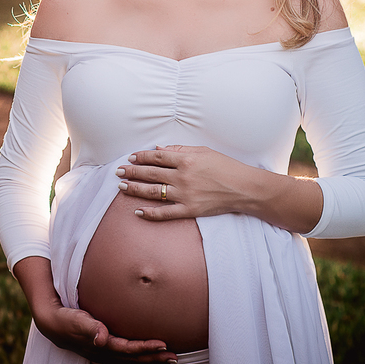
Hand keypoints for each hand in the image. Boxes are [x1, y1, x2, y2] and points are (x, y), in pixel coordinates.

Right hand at [32, 301, 175, 363]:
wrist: (51, 324)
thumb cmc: (65, 318)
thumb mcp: (75, 319)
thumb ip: (89, 327)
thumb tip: (102, 337)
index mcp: (100, 345)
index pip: (127, 349)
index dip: (145, 348)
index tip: (163, 344)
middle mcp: (103, 354)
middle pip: (133, 360)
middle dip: (154, 360)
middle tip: (175, 359)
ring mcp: (102, 357)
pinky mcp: (101, 354)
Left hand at [116, 145, 323, 232]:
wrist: (245, 188)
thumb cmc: (226, 167)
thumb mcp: (204, 151)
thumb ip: (180, 151)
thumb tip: (158, 150)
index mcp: (186, 160)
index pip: (156, 158)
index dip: (141, 157)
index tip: (130, 158)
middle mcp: (183, 177)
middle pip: (150, 174)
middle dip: (132, 172)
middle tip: (119, 171)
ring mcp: (185, 195)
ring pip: (153, 192)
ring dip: (135, 189)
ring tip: (122, 187)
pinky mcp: (190, 210)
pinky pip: (165, 213)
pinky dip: (150, 213)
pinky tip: (138, 211)